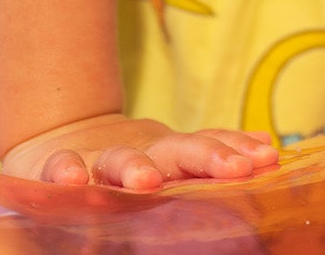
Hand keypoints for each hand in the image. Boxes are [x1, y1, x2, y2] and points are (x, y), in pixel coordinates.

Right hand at [0, 112, 278, 189]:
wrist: (60, 141)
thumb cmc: (127, 162)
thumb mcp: (170, 157)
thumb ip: (212, 151)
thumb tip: (268, 144)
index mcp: (170, 155)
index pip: (210, 147)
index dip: (239, 151)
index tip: (268, 158)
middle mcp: (141, 155)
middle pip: (178, 151)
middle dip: (209, 157)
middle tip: (236, 170)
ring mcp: (99, 161)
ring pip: (120, 160)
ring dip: (136, 168)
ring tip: (149, 183)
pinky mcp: (56, 170)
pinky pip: (60, 167)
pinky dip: (66, 170)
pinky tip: (73, 181)